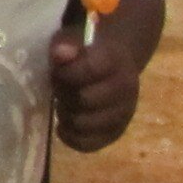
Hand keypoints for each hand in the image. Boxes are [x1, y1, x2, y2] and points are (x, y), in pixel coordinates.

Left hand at [50, 18, 142, 149]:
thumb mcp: (74, 38)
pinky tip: (63, 126)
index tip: (56, 72)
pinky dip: (71, 137)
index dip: (65, 73)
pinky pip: (89, 144)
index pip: (89, 70)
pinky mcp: (117, 133)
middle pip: (84, 100)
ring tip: (63, 104)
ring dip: (66, 116)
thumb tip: (60, 54)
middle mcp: (126, 89)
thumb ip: (66, 44)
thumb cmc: (87, 51)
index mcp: (116, 60)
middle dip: (63, 95)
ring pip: (85, 124)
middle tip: (57, 89)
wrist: (114, 65)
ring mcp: (124, 113)